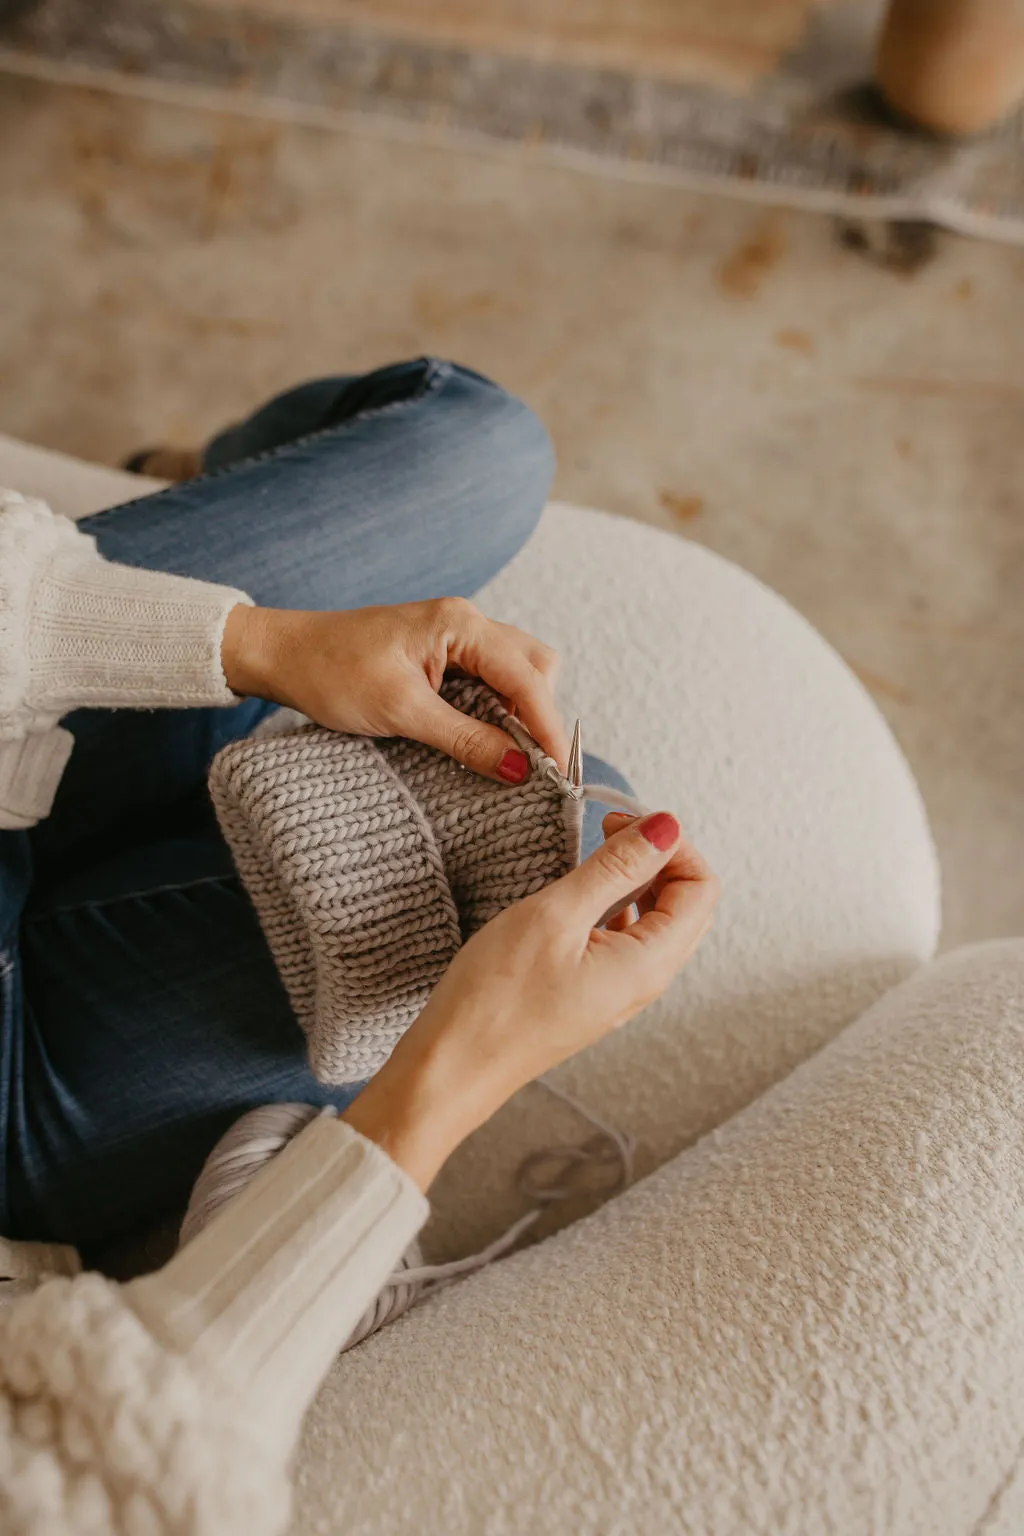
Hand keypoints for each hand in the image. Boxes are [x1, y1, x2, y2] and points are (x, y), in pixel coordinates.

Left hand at [222, 598, 568, 780]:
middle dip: (540, 715)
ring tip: (509, 756)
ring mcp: (455, 637)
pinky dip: (496, 710)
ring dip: (519, 713)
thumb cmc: (331, 673)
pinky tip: (485, 739)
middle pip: (534, 667)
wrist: (282, 655)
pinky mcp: (441, 654)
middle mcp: (465, 623)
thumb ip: (466, 738)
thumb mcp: (402, 712)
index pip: (528, 677)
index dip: (548, 726)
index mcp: (460, 624)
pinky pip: (488, 680)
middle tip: (533, 766)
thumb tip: (520, 768)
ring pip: (515, 673)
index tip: (560, 772)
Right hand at [343, 811, 719, 1187]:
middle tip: (607, 830)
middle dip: (658, 856)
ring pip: (657, 920)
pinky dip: (613, 905)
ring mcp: (620, 990)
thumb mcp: (555, 915)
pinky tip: (575, 896)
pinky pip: (626, 939)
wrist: (452, 1068)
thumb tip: (667, 827)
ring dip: (635, 879)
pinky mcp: (593, 993)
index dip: (672, 843)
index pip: (702, 887)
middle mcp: (646, 981)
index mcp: (649, 963)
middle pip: (687, 903)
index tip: (620, 821)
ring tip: (589, 859)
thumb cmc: (495, 999)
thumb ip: (616, 867)